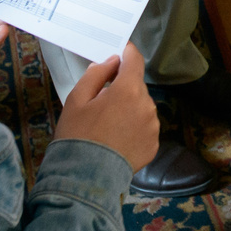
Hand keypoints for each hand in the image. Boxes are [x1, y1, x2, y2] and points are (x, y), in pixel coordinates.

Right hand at [52, 45, 164, 171]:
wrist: (85, 178)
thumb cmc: (77, 135)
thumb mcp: (76, 99)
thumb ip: (96, 74)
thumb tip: (112, 62)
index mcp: (128, 90)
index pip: (135, 60)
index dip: (127, 53)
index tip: (120, 52)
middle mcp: (146, 105)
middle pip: (136, 86)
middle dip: (122, 88)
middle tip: (101, 103)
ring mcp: (152, 126)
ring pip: (142, 107)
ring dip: (129, 108)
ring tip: (108, 126)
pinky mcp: (153, 145)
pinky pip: (144, 127)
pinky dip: (134, 128)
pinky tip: (117, 139)